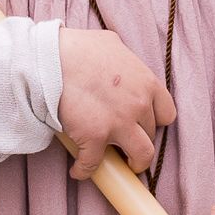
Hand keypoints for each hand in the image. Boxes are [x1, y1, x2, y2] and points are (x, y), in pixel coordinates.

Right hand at [54, 27, 175, 179]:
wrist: (47, 60)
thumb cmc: (75, 48)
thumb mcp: (110, 44)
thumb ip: (122, 58)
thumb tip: (119, 63)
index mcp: (146, 82)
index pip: (166, 113)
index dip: (154, 121)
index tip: (142, 124)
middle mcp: (138, 105)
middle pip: (151, 134)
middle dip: (138, 138)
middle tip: (123, 140)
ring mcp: (119, 123)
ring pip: (141, 155)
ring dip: (132, 163)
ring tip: (118, 164)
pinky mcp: (95, 138)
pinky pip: (95, 163)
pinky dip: (86, 170)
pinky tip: (78, 170)